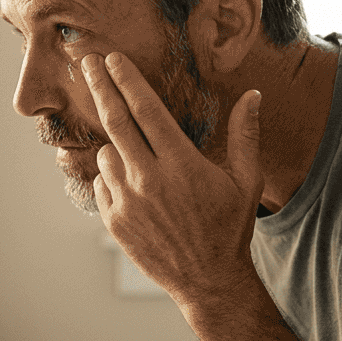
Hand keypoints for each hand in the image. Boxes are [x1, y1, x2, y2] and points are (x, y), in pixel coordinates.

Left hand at [81, 52, 263, 308]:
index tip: (112, 59)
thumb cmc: (229, 228)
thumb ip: (246, 136)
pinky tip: (136, 191)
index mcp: (181, 163)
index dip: (127, 80)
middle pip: (115, 121)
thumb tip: (253, 95)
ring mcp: (127, 201)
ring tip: (142, 164)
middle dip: (100, 86)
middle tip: (89, 63)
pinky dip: (113, 178)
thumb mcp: (246, 182)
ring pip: (106, 154)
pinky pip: (102, 184)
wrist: (208, 281)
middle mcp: (149, 179)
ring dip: (116, 147)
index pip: (146, 109)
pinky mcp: (114, 221)